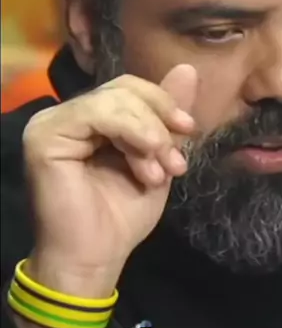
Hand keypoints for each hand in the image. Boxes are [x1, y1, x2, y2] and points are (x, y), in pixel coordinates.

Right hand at [22, 66, 197, 298]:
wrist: (95, 259)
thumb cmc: (121, 218)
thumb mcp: (157, 159)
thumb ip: (168, 117)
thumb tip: (188, 68)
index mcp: (90, 119)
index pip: (129, 88)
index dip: (163, 102)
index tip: (190, 129)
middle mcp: (67, 114)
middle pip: (124, 88)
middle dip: (159, 121)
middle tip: (176, 162)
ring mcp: (51, 122)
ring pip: (114, 99)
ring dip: (149, 134)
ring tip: (159, 173)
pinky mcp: (44, 135)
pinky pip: (96, 113)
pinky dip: (131, 132)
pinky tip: (145, 162)